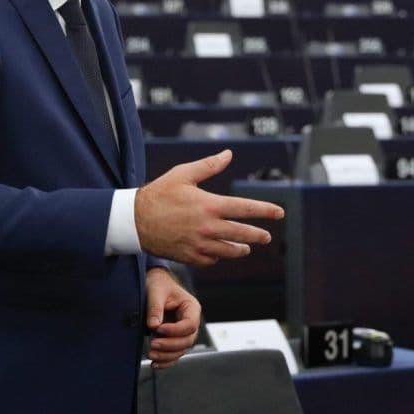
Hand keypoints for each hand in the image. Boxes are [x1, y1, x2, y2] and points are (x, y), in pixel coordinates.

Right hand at [135, 150, 283, 266]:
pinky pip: (211, 259)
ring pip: (229, 251)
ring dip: (241, 249)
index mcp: (209, 205)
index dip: (265, 210)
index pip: (245, 208)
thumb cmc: (158, 194)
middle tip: (266, 236)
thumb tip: (228, 154)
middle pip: (242, 234)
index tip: (279, 212)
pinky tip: (220, 251)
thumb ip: (209, 165)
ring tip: (246, 247)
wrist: (134, 221)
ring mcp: (199, 244)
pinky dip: (218, 256)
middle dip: (257, 235)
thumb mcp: (183, 174)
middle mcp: (208, 227)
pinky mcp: (190, 256)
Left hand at [144, 268, 200, 368]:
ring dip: (167, 355)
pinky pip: (175, 354)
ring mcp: (183, 332)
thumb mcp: (156, 292)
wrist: (155, 285)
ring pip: (182, 349)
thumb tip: (154, 326)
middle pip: (188, 340)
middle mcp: (191, 321)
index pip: (190, 324)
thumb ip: (155, 308)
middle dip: (170, 345)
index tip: (158, 329)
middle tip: (152, 345)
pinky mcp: (175, 339)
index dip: (175, 330)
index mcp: (191, 307)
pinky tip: (156, 364)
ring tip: (151, 354)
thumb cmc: (158, 284)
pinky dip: (166, 361)